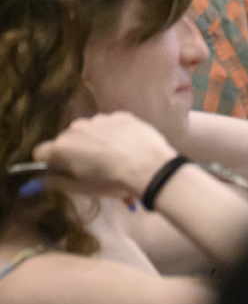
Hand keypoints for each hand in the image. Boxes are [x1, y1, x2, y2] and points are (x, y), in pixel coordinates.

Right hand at [33, 112, 178, 201]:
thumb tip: (39, 180)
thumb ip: (55, 182)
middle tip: (94, 167)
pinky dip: (116, 134)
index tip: (63, 170)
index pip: (42, 153)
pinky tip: (129, 147)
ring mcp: (100, 119)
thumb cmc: (113, 181)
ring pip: (90, 131)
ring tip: (116, 157)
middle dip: (75, 151)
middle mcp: (76, 128)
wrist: (151, 167)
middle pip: (67, 140)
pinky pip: (111, 125)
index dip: (50, 163)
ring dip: (96, 142)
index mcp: (62, 147)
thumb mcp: (81, 188)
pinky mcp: (121, 115)